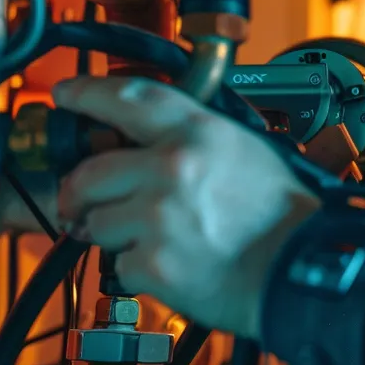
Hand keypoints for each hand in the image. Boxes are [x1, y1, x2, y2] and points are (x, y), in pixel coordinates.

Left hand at [51, 75, 319, 338]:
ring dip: (116, 235)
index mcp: (197, 133)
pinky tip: (175, 265)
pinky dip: (140, 271)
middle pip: (89, 174)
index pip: (126, 98)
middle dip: (78, 194)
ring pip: (97, 224)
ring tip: (158, 239)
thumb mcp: (245, 149)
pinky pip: (121, 266)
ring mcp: (157, 218)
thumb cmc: (282, 215)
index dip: (87, 93)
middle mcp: (171, 168)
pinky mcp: (152, 264)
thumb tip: (142, 141)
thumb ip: (192, 139)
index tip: (65, 93)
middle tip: (80, 204)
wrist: (299, 271)